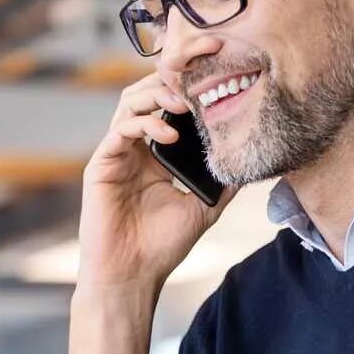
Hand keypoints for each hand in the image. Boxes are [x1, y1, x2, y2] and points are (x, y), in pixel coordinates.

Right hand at [76, 72, 230, 292]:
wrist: (133, 276)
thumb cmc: (163, 246)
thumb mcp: (204, 207)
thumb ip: (223, 182)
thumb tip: (252, 160)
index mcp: (155, 154)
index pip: (168, 106)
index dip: (187, 87)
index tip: (215, 77)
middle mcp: (134, 148)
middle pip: (146, 93)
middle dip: (171, 79)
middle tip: (199, 78)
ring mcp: (116, 154)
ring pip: (130, 103)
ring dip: (157, 95)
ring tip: (185, 103)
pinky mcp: (101, 165)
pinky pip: (119, 131)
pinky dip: (144, 125)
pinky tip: (169, 135)